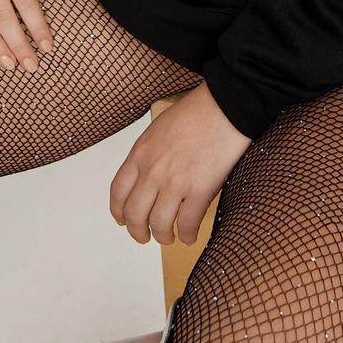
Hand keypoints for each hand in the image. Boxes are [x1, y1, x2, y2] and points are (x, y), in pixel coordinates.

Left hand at [109, 83, 251, 245]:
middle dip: (137, 231)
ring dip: (163, 236)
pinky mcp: (199, 190)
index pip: (118, 191)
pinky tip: (190, 235)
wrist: (224, 105)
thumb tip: (151, 174)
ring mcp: (175, 182)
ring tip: (170, 238)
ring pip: (160, 224)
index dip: (119, 212)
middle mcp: (153, 171)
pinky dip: (188, 234)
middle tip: (144, 237)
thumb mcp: (160, 128)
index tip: (122, 220)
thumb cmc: (198, 111)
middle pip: (135, 214)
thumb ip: (151, 153)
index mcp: (141, 153)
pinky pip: (188, 223)